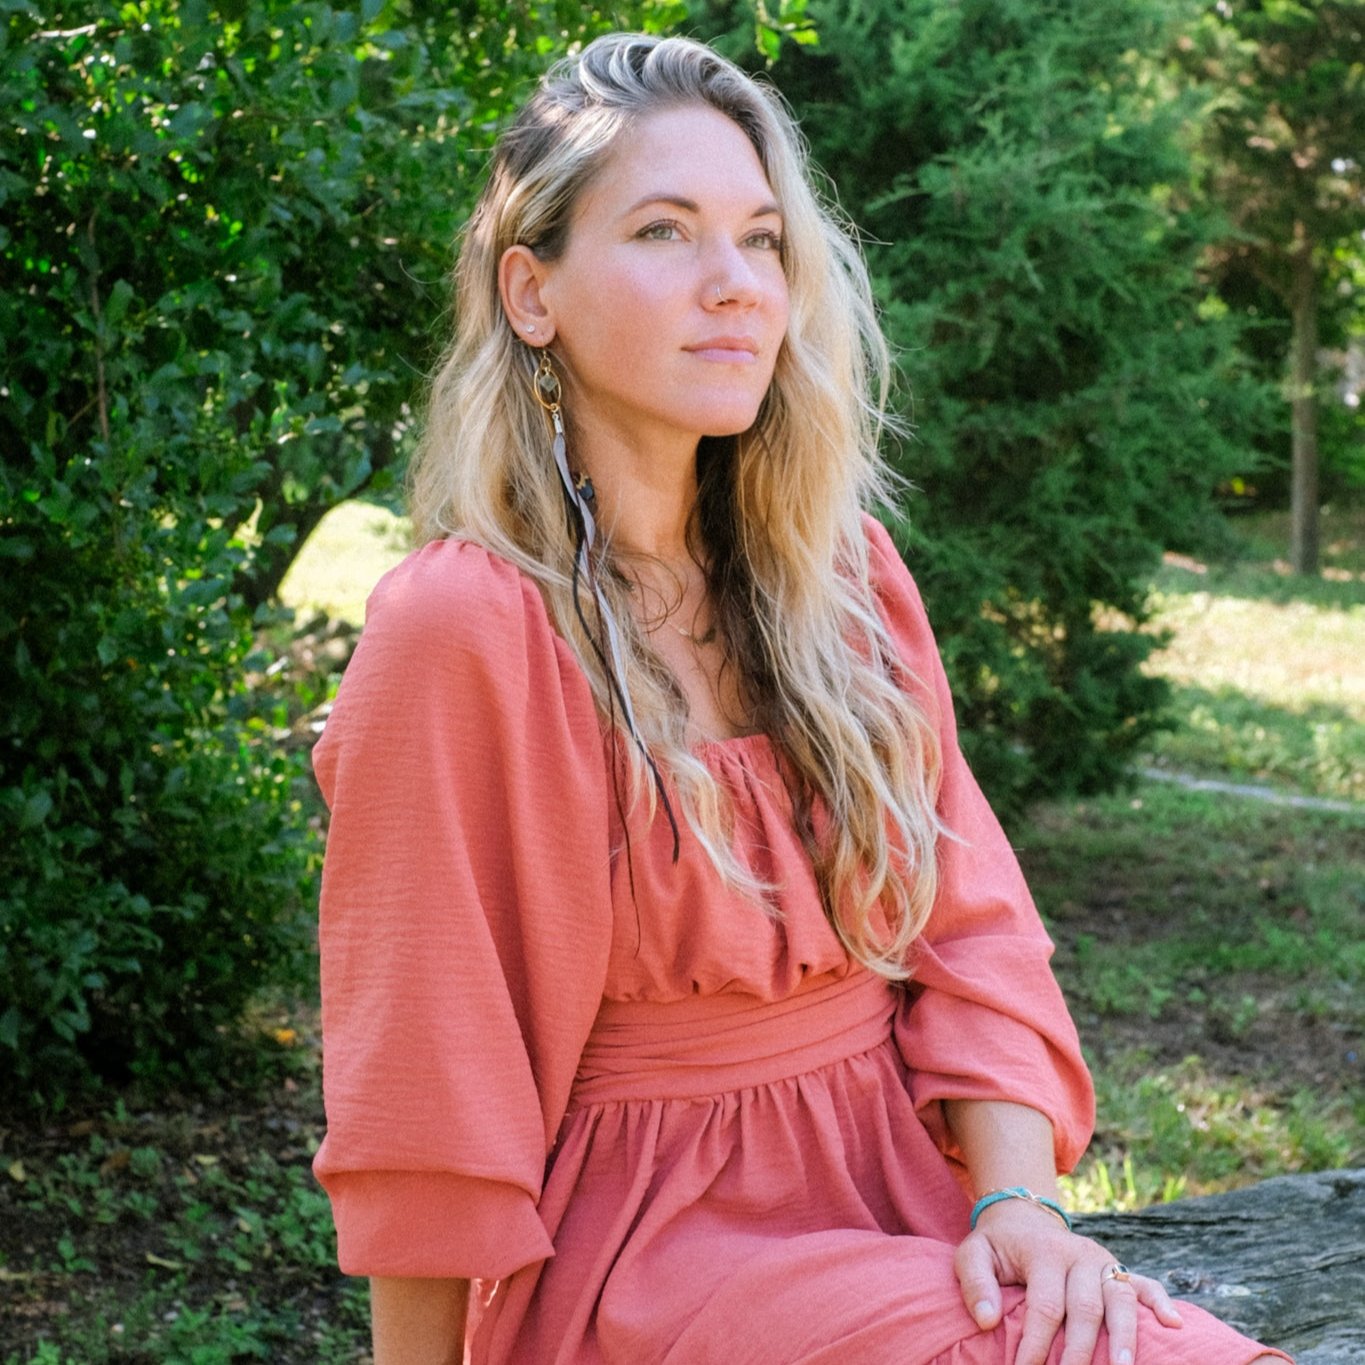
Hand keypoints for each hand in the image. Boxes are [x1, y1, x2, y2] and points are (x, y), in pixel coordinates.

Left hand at [954, 1199, 1182, 1364]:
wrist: (1023, 1218)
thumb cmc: (998, 1246)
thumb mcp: (972, 1254)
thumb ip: (974, 1283)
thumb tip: (987, 1319)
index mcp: (1043, 1252)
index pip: (1045, 1306)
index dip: (1037, 1345)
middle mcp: (1078, 1254)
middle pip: (1086, 1309)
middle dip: (1080, 1353)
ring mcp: (1102, 1260)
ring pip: (1119, 1299)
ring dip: (1124, 1336)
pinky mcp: (1117, 1268)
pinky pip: (1144, 1282)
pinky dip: (1160, 1301)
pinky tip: (1174, 1323)